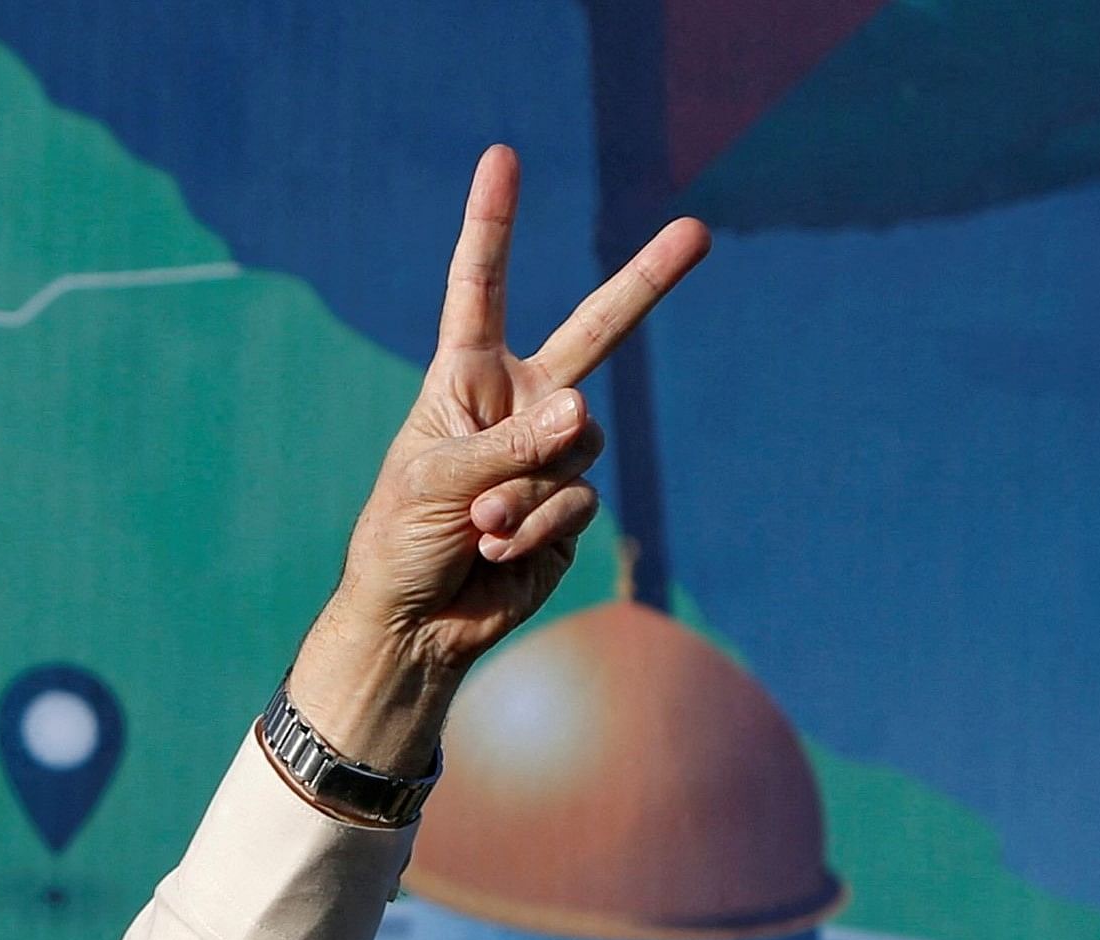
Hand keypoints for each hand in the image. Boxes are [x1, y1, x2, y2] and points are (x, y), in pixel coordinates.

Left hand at [285, 146, 708, 774]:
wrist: (414, 622)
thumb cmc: (400, 541)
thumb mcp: (436, 483)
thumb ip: (508, 446)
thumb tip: (581, 412)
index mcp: (465, 378)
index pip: (480, 289)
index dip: (492, 224)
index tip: (501, 157)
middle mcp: (517, 404)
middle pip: (596, 332)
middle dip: (647, 283)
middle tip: (699, 230)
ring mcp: (550, 454)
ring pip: (577, 446)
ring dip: (524, 492)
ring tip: (475, 526)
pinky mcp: (571, 504)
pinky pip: (575, 499)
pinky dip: (534, 527)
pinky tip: (493, 551)